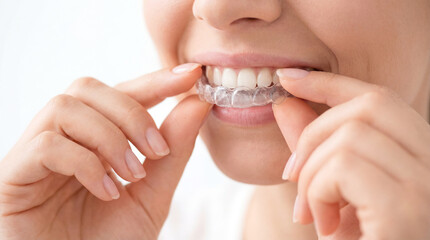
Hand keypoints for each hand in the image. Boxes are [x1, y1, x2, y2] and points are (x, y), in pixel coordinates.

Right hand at [0, 63, 211, 239]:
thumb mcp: (152, 194)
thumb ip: (174, 151)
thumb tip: (198, 102)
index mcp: (92, 139)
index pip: (121, 93)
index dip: (155, 80)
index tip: (192, 75)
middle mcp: (61, 138)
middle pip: (88, 88)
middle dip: (131, 112)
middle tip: (156, 150)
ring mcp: (33, 155)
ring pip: (65, 107)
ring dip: (110, 137)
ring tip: (133, 174)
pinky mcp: (12, 176)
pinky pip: (46, 145)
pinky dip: (86, 163)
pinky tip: (107, 191)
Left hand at [273, 69, 429, 239]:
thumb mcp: (332, 192)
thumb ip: (313, 147)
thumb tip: (285, 103)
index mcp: (420, 160)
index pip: (380, 99)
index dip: (331, 82)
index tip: (289, 78)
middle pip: (369, 106)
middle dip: (314, 132)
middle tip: (293, 175)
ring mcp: (428, 187)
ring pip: (349, 136)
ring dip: (312, 174)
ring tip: (311, 212)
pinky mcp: (406, 208)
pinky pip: (345, 167)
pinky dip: (318, 191)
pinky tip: (323, 224)